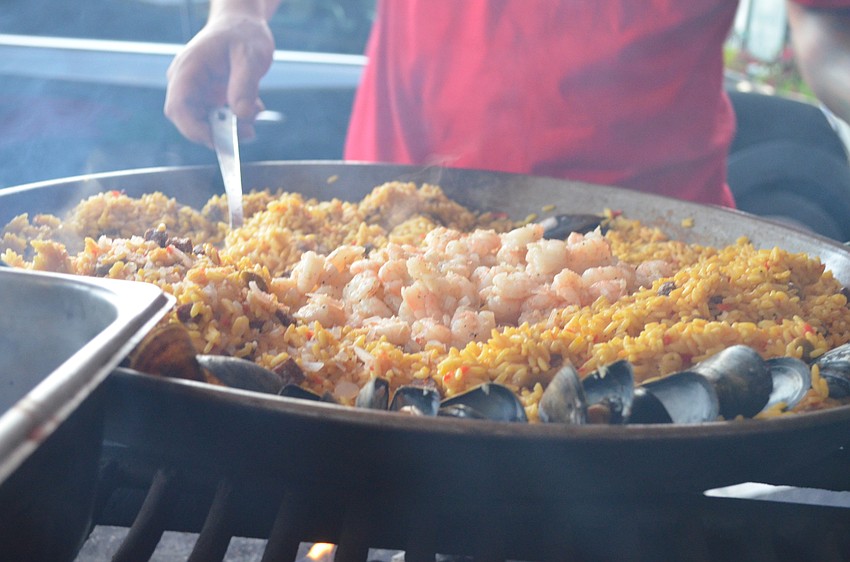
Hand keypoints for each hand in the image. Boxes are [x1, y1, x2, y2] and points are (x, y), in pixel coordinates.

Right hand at [164, 14, 274, 146]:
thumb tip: (242, 116)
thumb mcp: (251, 55)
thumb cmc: (244, 33)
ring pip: (207, 123)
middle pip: (190, 120)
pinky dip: (237, 119)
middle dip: (219, 132)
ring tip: (255, 111)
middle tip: (248, 132)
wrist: (243, 24)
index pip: (178, 108)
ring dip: (231, 127)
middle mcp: (187, 82)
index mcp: (188, 69)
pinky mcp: (209, 97)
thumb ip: (246, 84)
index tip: (221, 141)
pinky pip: (219, 118)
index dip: (194, 130)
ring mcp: (197, 91)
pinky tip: (254, 106)